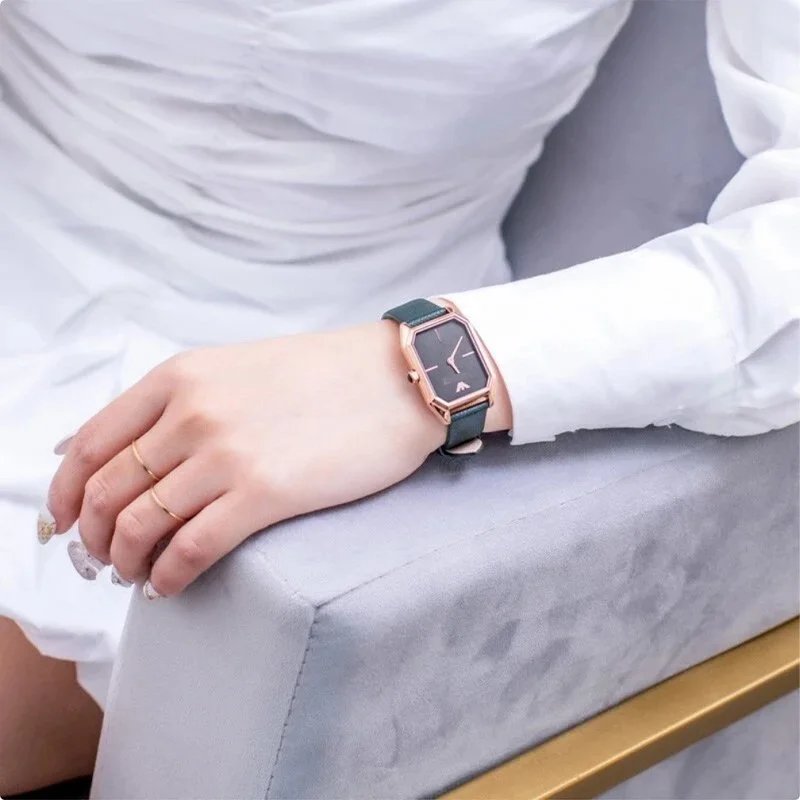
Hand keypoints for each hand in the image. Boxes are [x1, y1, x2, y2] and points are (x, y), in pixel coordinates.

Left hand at [43, 322, 461, 597]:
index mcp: (180, 377)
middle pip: (107, 492)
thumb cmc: (324, 375)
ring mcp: (226, 454)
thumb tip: (124, 450)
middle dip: (94, 537)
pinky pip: (191, 550)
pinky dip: (169, 577)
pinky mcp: (265, 494)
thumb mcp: (236, 367)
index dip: (65, 493)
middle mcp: (192, 413)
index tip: (66, 521)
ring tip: (138, 575)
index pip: (90, 444)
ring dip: (127, 562)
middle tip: (105, 558)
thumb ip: (180, 401)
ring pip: (140, 526)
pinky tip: (172, 586)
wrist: (397, 379)